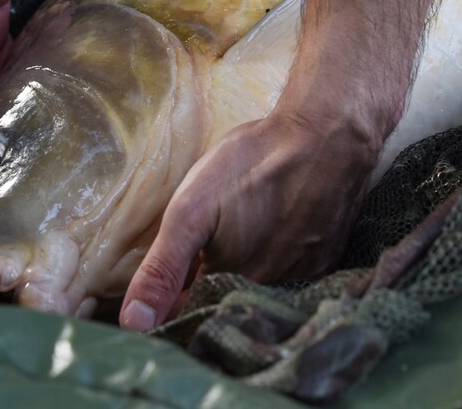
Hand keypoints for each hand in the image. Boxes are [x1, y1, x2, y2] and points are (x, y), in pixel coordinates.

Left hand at [119, 110, 379, 330]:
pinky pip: (290, 271)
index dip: (169, 301)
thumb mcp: (191, 212)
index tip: (156, 291)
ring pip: (257, 286)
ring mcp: (302, 274)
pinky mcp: (324, 257)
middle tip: (194, 255)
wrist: (327, 136)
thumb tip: (134, 324)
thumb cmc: (253, 166)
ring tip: (231, 239)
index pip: (189, 312)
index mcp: (231, 283)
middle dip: (203, 286)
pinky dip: (273, 257)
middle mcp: (269, 290)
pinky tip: (266, 231)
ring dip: (239, 271)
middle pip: (224, 299)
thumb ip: (162, 269)